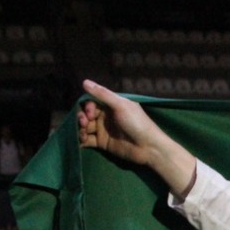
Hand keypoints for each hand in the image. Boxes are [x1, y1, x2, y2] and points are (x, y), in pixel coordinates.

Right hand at [77, 79, 196, 197]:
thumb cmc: (137, 123)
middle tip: (85, 122)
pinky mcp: (103, 143)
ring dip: (80, 128)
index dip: (87, 106)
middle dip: (82, 117)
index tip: (90, 112)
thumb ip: (103, 94)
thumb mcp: (121, 105)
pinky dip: (81, 140)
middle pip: (86, 114)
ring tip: (83, 133)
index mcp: (112, 105)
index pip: (92, 102)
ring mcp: (104, 130)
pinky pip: (88, 140)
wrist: (149, 147)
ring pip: (85, 127)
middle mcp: (106, 117)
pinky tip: (80, 142)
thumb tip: (84, 82)